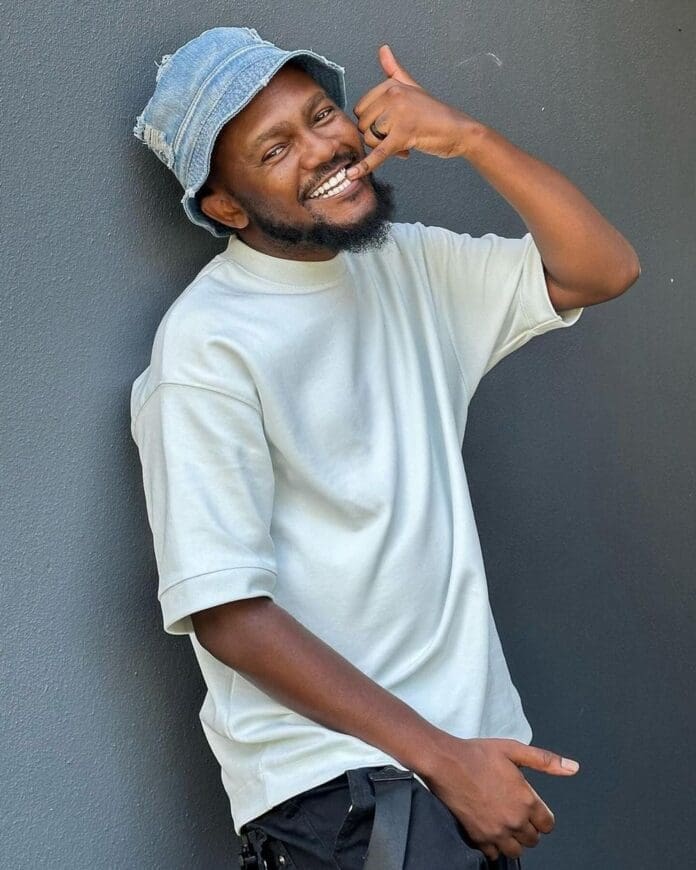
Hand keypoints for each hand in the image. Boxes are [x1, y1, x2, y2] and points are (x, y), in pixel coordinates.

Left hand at [347, 44, 477, 179]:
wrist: (458, 131)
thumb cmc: (434, 113)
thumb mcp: (412, 87)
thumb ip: (394, 71)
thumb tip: (383, 49)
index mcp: (391, 86)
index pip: (362, 109)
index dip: (374, 123)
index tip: (391, 125)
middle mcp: (393, 96)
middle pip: (364, 126)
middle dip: (378, 137)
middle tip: (400, 137)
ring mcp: (398, 115)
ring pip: (370, 140)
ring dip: (385, 148)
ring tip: (405, 144)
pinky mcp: (403, 135)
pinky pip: (379, 153)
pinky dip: (366, 166)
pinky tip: (353, 174)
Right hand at [421, 735, 579, 860]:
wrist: (446, 762)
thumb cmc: (477, 754)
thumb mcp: (513, 750)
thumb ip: (545, 761)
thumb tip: (572, 768)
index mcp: (526, 800)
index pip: (548, 825)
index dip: (541, 816)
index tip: (531, 808)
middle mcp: (514, 820)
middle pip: (533, 840)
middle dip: (528, 827)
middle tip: (515, 811)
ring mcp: (496, 831)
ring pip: (516, 850)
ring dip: (513, 840)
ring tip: (504, 823)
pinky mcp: (478, 837)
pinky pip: (494, 854)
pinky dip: (494, 846)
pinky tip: (490, 829)